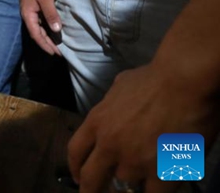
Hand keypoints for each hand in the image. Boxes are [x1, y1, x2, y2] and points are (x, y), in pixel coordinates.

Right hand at [20, 0, 61, 55]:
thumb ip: (51, 14)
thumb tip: (56, 30)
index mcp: (28, 16)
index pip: (36, 35)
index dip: (44, 45)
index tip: (54, 53)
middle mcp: (28, 16)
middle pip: (37, 34)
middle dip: (47, 44)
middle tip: (58, 53)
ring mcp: (31, 13)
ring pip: (39, 30)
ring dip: (47, 38)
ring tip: (56, 46)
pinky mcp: (35, 9)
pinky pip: (41, 23)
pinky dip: (47, 30)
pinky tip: (53, 33)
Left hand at [68, 63, 219, 192]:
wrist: (183, 81)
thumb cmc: (154, 77)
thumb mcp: (120, 86)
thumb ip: (111, 104)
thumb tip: (114, 108)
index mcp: (96, 122)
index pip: (75, 152)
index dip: (75, 168)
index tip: (78, 177)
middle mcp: (109, 145)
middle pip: (91, 178)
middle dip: (92, 189)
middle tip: (100, 191)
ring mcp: (134, 160)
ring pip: (126, 184)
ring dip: (133, 181)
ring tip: (145, 172)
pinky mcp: (161, 171)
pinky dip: (155, 191)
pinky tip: (159, 184)